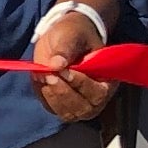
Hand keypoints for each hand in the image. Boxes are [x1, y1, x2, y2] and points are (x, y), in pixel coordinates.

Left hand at [29, 0, 115, 123]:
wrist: (62, 38)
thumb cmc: (74, 35)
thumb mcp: (72, 34)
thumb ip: (66, 48)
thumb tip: (56, 64)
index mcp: (107, 80)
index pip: (98, 93)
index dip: (81, 84)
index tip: (63, 70)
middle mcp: (96, 98)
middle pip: (83, 109)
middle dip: (64, 93)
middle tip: (49, 75)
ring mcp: (79, 104)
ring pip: (67, 113)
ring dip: (53, 97)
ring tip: (43, 76)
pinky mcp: (61, 104)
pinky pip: (52, 109)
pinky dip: (44, 96)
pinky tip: (40, 80)